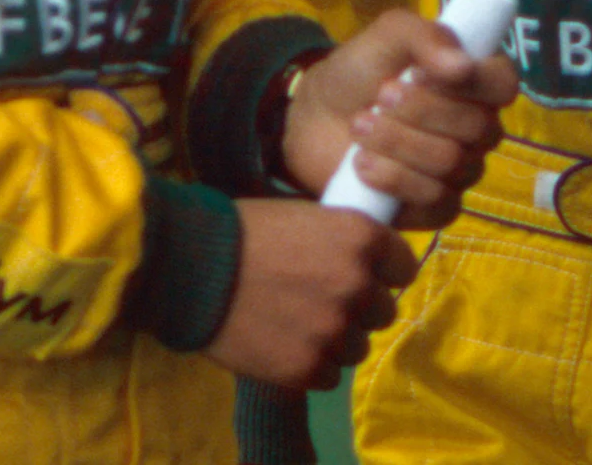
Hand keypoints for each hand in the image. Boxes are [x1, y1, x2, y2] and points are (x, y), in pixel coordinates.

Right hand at [203, 199, 414, 390]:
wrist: (188, 266)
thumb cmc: (241, 230)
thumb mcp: (303, 215)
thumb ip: (342, 240)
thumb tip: (369, 262)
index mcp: (360, 238)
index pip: (404, 267)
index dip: (383, 271)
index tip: (363, 274)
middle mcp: (356, 285)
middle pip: (384, 311)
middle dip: (358, 306)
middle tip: (319, 299)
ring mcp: (333, 331)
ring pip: (358, 347)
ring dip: (335, 338)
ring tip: (295, 323)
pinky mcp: (307, 369)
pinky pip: (329, 375)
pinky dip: (310, 364)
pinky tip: (281, 343)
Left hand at [281, 7, 521, 230]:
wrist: (312, 119)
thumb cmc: (358, 72)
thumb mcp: (385, 36)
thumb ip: (424, 36)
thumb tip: (462, 64)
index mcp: (474, 82)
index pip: (503, 83)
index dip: (471, 81)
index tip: (420, 73)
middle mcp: (477, 128)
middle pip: (476, 127)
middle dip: (419, 110)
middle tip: (380, 96)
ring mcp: (460, 171)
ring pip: (450, 163)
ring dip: (395, 141)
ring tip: (359, 126)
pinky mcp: (436, 207)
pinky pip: (435, 202)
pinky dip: (393, 180)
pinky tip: (362, 164)